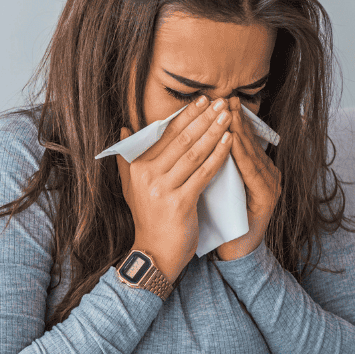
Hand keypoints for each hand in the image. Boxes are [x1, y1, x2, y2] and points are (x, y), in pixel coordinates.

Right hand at [114, 97, 234, 280]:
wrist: (155, 254)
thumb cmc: (149, 219)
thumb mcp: (132, 187)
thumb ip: (128, 159)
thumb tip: (124, 129)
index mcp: (138, 167)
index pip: (165, 133)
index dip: (186, 115)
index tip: (202, 100)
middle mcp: (148, 175)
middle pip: (181, 139)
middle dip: (203, 118)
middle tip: (221, 101)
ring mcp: (163, 189)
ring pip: (194, 153)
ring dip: (213, 131)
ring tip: (228, 116)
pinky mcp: (180, 202)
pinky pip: (203, 173)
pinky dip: (218, 155)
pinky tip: (230, 142)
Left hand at [215, 108, 279, 260]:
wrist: (232, 251)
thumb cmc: (220, 218)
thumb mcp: (214, 185)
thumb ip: (210, 163)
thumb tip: (191, 138)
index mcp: (254, 169)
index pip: (241, 140)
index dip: (229, 120)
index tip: (215, 101)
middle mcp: (267, 173)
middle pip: (249, 142)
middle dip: (236, 120)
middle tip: (225, 99)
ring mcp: (270, 186)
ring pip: (253, 154)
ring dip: (241, 133)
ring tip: (229, 114)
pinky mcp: (268, 199)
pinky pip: (253, 174)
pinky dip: (243, 157)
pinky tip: (234, 143)